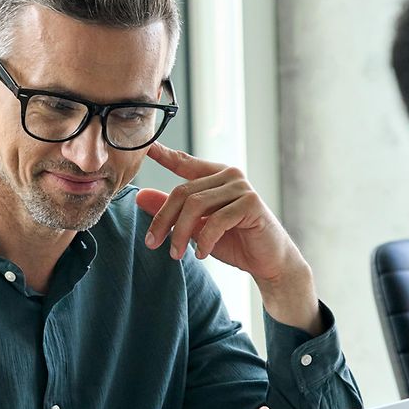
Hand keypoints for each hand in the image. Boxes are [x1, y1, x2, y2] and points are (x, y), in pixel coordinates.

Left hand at [136, 142, 319, 331]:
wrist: (268, 262)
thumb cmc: (234, 241)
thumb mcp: (196, 227)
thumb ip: (171, 211)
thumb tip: (140, 197)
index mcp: (215, 176)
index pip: (184, 163)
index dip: (164, 155)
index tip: (146, 146)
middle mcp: (229, 175)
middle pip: (183, 192)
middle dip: (164, 220)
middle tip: (152, 243)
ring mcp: (241, 187)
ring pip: (196, 205)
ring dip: (180, 233)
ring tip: (175, 254)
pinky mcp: (251, 203)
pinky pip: (216, 220)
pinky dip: (204, 240)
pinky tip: (201, 254)